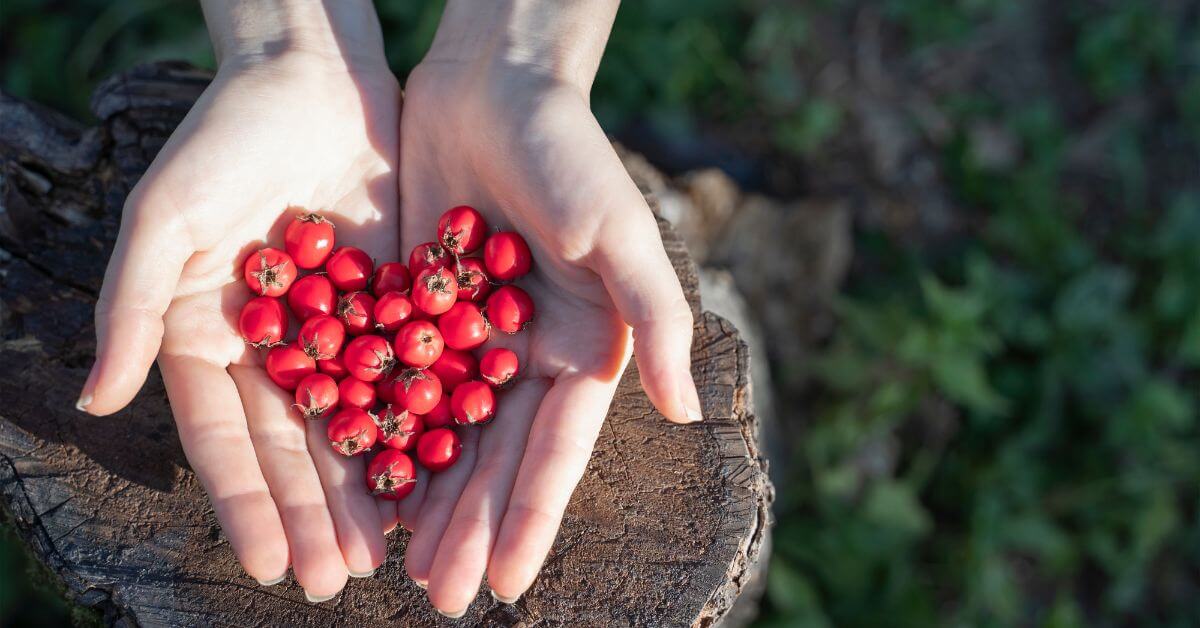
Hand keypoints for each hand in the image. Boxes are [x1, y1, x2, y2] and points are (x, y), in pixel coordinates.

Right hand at [77, 2, 400, 599]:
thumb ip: (131, 309)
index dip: (245, 502)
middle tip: (336, 580)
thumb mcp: (164, 218)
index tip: (266, 565)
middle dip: (312, 514)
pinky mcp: (394, 309)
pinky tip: (434, 477)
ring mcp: (336, 334)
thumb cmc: (223, 141)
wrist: (313, 81)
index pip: (224, 439)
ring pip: (352, 426)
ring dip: (365, 490)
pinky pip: (407, 377)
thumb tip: (95, 402)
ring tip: (384, 553)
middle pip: (292, 448)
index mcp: (207, 340)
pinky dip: (417, 427)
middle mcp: (272, 351)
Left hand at [392, 1, 701, 613]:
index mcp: (583, 352)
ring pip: (443, 434)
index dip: (531, 517)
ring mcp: (470, 340)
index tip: (507, 582)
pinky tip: (355, 477)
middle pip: (494, 457)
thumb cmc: (569, 154)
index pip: (554, 450)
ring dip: (424, 498)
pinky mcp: (417, 311)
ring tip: (396, 564)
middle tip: (439, 594)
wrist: (493, 86)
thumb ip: (658, 318)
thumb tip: (688, 411)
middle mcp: (529, 358)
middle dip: (470, 526)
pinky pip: (395, 383)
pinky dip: (378, 431)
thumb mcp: (621, 232)